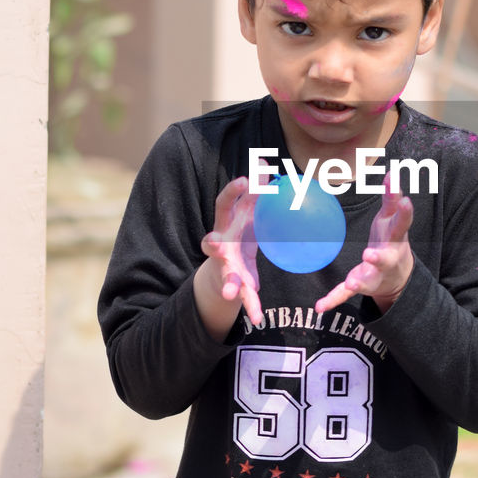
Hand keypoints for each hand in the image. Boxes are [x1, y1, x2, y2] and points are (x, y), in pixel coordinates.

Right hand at [199, 175, 261, 326]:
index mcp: (226, 223)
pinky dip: (250, 306)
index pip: (224, 204)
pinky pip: (242, 295)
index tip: (245, 180)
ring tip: (231, 293)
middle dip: (211, 244)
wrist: (227, 267)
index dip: (232, 192)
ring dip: (227, 282)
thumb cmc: (241, 231)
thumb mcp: (249, 211)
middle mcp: (219, 244)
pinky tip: (257, 317)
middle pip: (210, 243)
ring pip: (223, 274)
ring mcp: (223, 266)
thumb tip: (266, 160)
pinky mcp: (234, 283)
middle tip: (212, 243)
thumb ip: (257, 191)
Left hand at [315, 184, 413, 314]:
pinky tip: (320, 306)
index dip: (403, 213)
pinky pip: (346, 294)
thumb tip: (392, 173)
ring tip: (352, 283)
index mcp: (395, 240)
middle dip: (378, 257)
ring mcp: (374, 275)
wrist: (398, 276)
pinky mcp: (361, 286)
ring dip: (359, 281)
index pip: (400, 225)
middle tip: (370, 254)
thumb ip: (392, 198)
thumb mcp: (393, 220)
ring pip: (367, 279)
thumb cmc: (391, 241)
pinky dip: (333, 299)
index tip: (405, 201)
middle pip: (385, 259)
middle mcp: (387, 260)